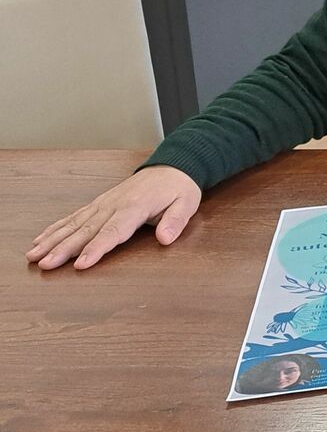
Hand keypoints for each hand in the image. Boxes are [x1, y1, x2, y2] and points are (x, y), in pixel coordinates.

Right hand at [26, 165, 202, 270]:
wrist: (173, 166)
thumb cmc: (179, 189)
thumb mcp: (186, 204)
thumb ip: (175, 222)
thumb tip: (166, 239)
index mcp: (135, 207)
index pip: (113, 231)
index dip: (96, 249)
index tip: (80, 264)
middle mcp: (114, 204)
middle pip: (86, 230)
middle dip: (64, 249)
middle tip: (45, 265)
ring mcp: (103, 203)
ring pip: (74, 224)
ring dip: (53, 240)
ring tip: (34, 256)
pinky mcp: (99, 203)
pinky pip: (74, 216)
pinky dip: (56, 228)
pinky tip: (40, 240)